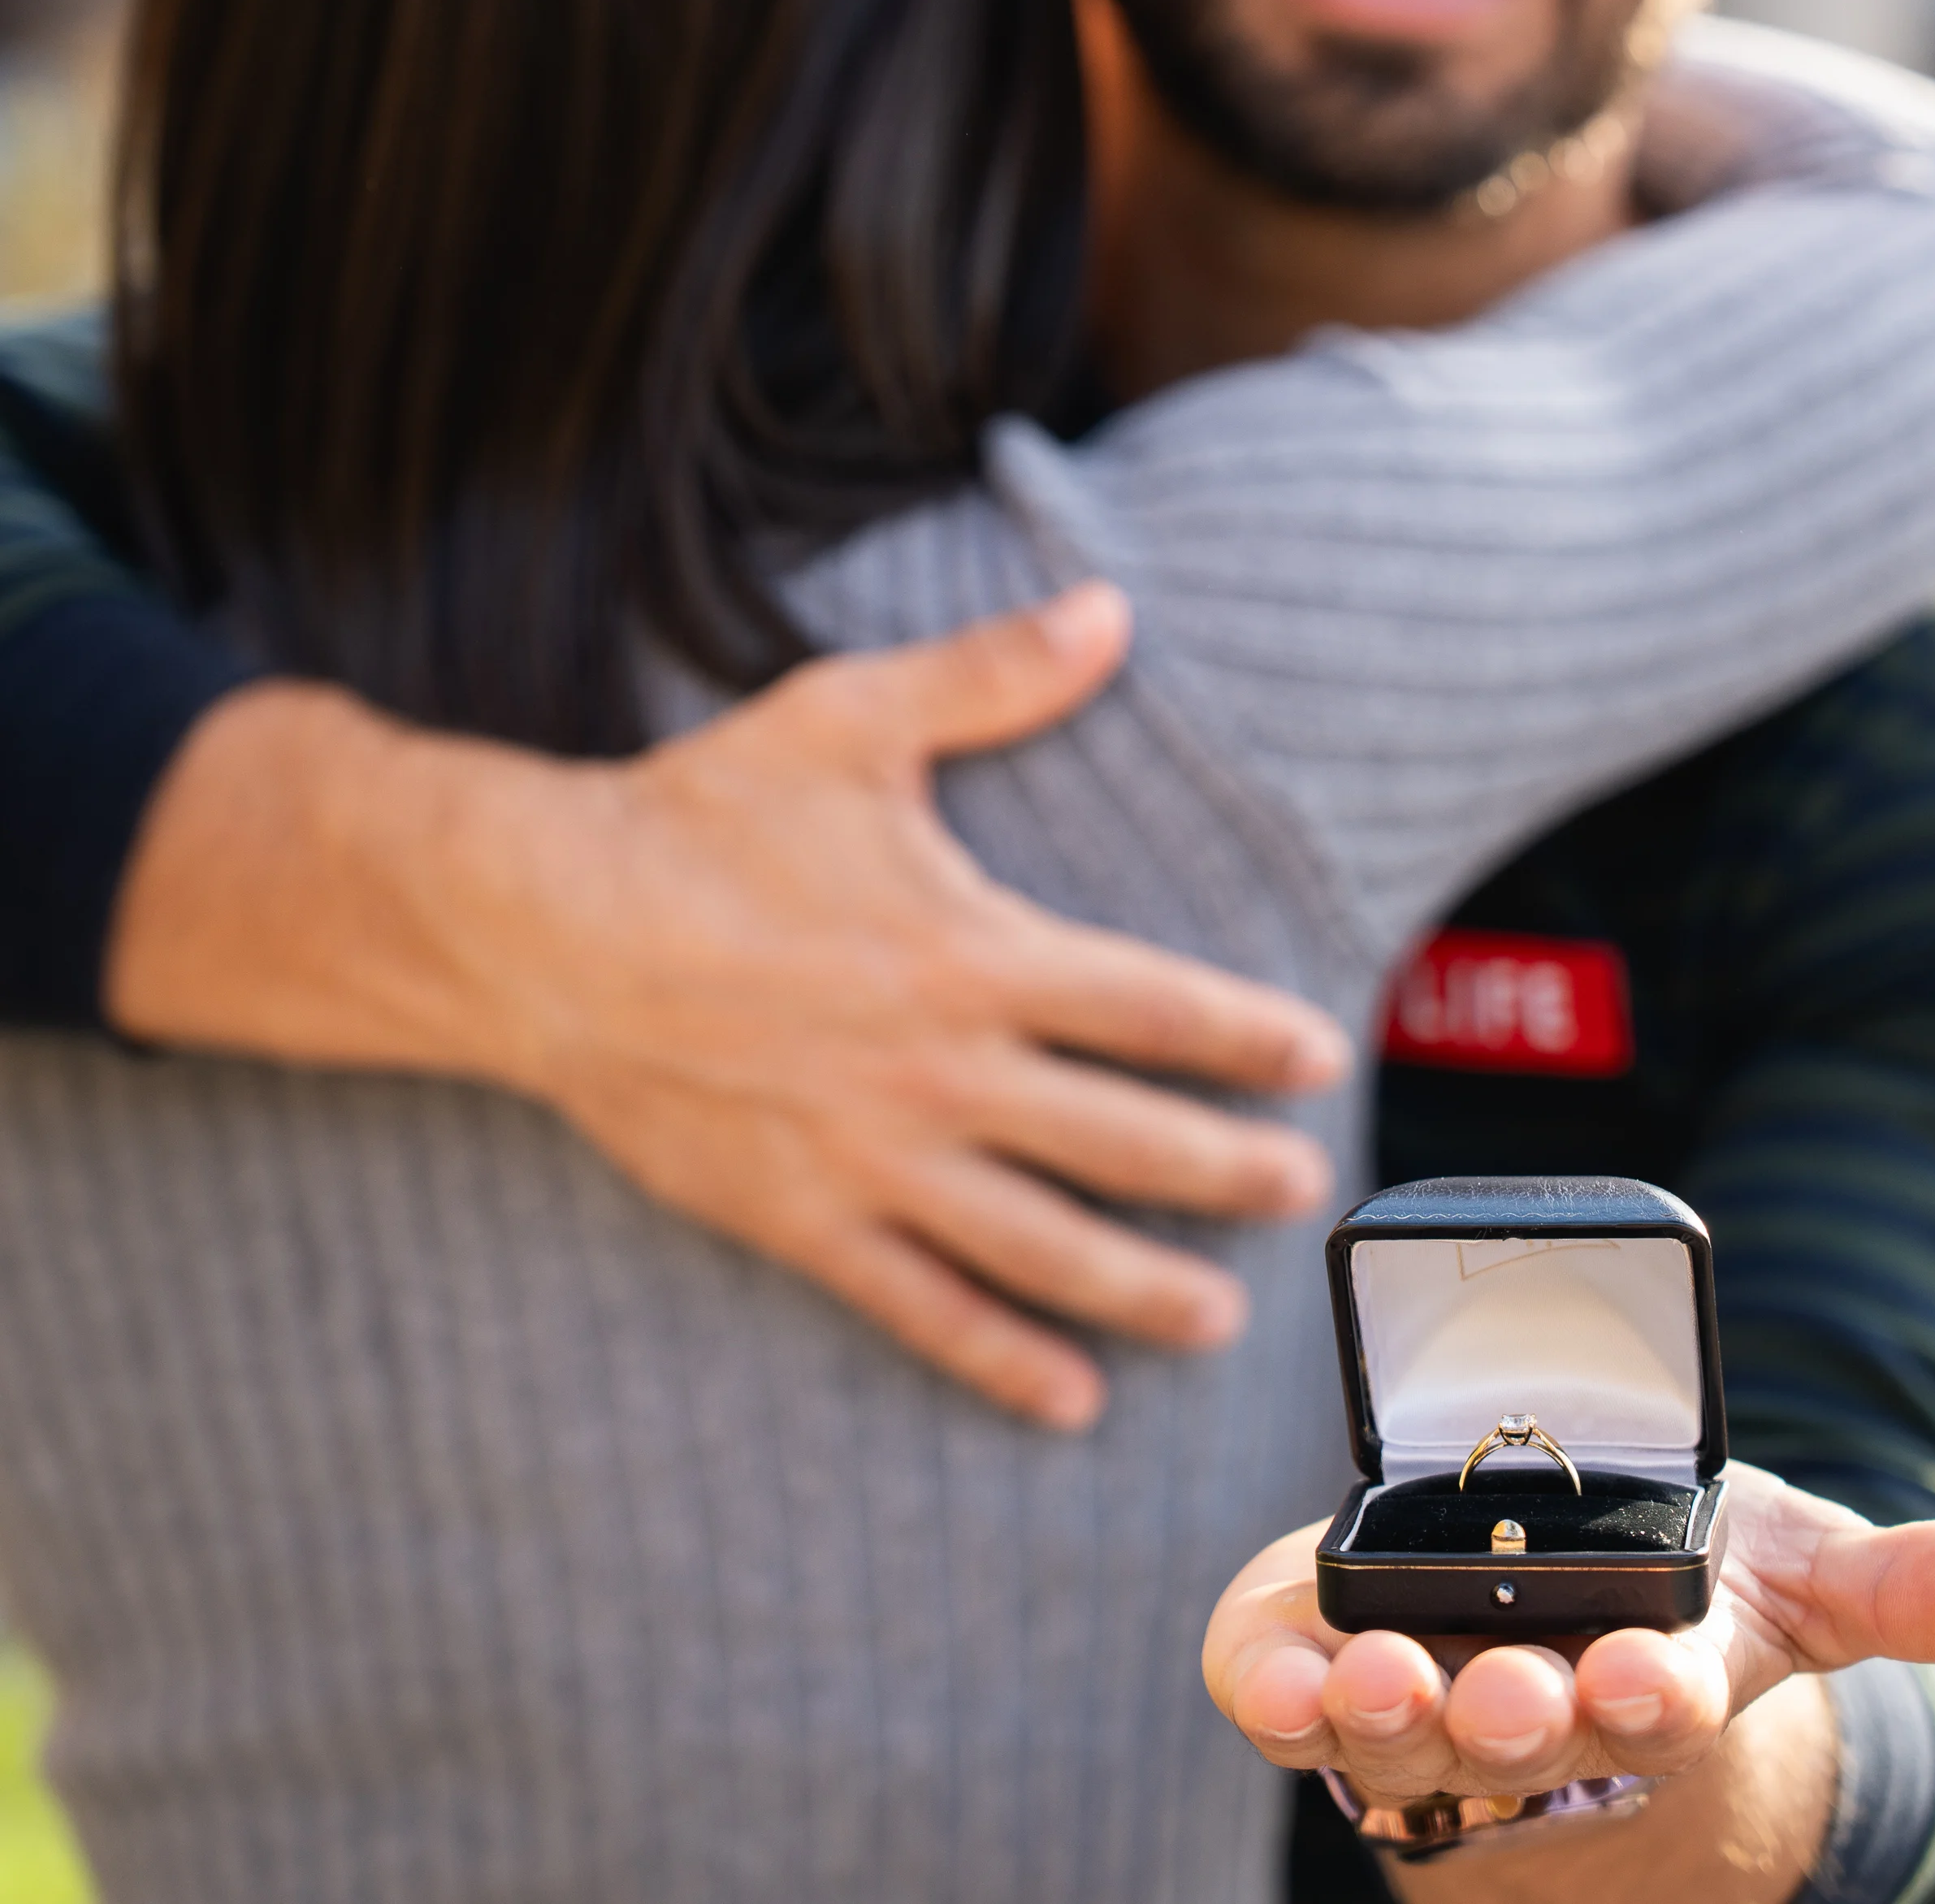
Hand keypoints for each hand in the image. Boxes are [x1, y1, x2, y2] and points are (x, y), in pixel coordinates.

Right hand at [108, 583, 1351, 1431]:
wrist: (543, 931)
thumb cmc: (701, 817)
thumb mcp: (851, 718)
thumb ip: (993, 674)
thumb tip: (1112, 609)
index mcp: (972, 953)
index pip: (1150, 1006)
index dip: (1246, 1035)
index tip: (1319, 1056)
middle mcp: (942, 1072)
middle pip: (1124, 1139)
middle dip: (1226, 1170)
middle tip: (1303, 1190)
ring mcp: (874, 1160)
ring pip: (1040, 1245)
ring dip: (1141, 1285)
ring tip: (1220, 1314)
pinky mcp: (802, 1219)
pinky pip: (921, 1307)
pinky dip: (999, 1356)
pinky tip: (1067, 1397)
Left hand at [1204, 1462, 1934, 1809]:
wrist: (1542, 1602)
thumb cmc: (1680, 1594)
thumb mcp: (1795, 1571)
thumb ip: (1909, 1584)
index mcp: (1645, 1684)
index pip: (1656, 1705)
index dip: (1652, 1693)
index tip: (1650, 1673)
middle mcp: (1526, 1710)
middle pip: (1517, 1732)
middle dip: (1512, 1715)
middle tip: (1508, 1688)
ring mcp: (1412, 1698)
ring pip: (1388, 1735)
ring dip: (1381, 1716)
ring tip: (1377, 1678)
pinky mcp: (1308, 1663)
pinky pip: (1273, 1693)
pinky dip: (1266, 1686)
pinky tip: (1270, 1670)